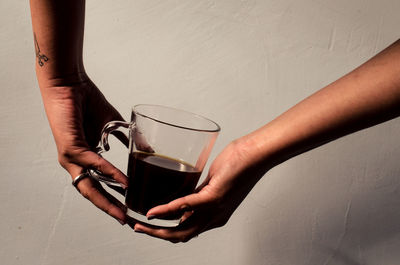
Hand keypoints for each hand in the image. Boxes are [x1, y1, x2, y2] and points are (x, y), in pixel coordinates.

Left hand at [40, 74, 128, 224]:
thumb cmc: (88, 103)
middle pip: (92, 192)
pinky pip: (93, 164)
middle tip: (126, 221)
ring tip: (124, 211)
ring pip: (89, 186)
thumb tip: (148, 150)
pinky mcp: (70, 147)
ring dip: (107, 200)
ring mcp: (71, 157)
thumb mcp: (113, 125)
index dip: (112, 198)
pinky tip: (123, 182)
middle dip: (109, 208)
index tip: (128, 209)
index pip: (98, 185)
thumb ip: (128, 139)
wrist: (70, 84)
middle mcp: (76, 162)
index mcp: (86, 158)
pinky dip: (110, 173)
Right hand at [133, 138, 268, 241]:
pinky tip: (154, 211)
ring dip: (158, 229)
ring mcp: (215, 209)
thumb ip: (199, 197)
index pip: (188, 231)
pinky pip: (185, 207)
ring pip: (182, 229)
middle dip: (157, 235)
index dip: (167, 232)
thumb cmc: (239, 165)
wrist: (256, 155)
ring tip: (141, 224)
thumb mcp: (214, 186)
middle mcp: (215, 217)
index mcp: (215, 215)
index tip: (151, 226)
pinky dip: (166, 211)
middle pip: (182, 236)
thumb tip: (182, 205)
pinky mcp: (214, 196)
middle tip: (138, 228)